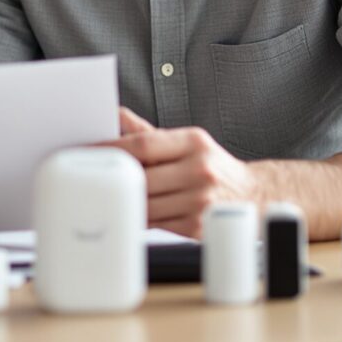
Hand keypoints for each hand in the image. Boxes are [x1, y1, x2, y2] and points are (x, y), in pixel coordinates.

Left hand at [97, 107, 261, 237]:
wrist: (252, 196)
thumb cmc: (212, 166)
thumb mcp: (188, 142)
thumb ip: (150, 133)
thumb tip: (116, 115)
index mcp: (194, 143)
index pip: (144, 144)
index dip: (111, 148)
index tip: (89, 151)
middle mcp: (199, 170)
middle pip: (141, 176)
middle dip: (115, 177)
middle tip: (93, 177)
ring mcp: (199, 200)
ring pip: (145, 203)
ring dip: (124, 201)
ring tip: (109, 194)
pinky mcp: (196, 226)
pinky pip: (155, 224)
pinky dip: (139, 218)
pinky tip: (131, 211)